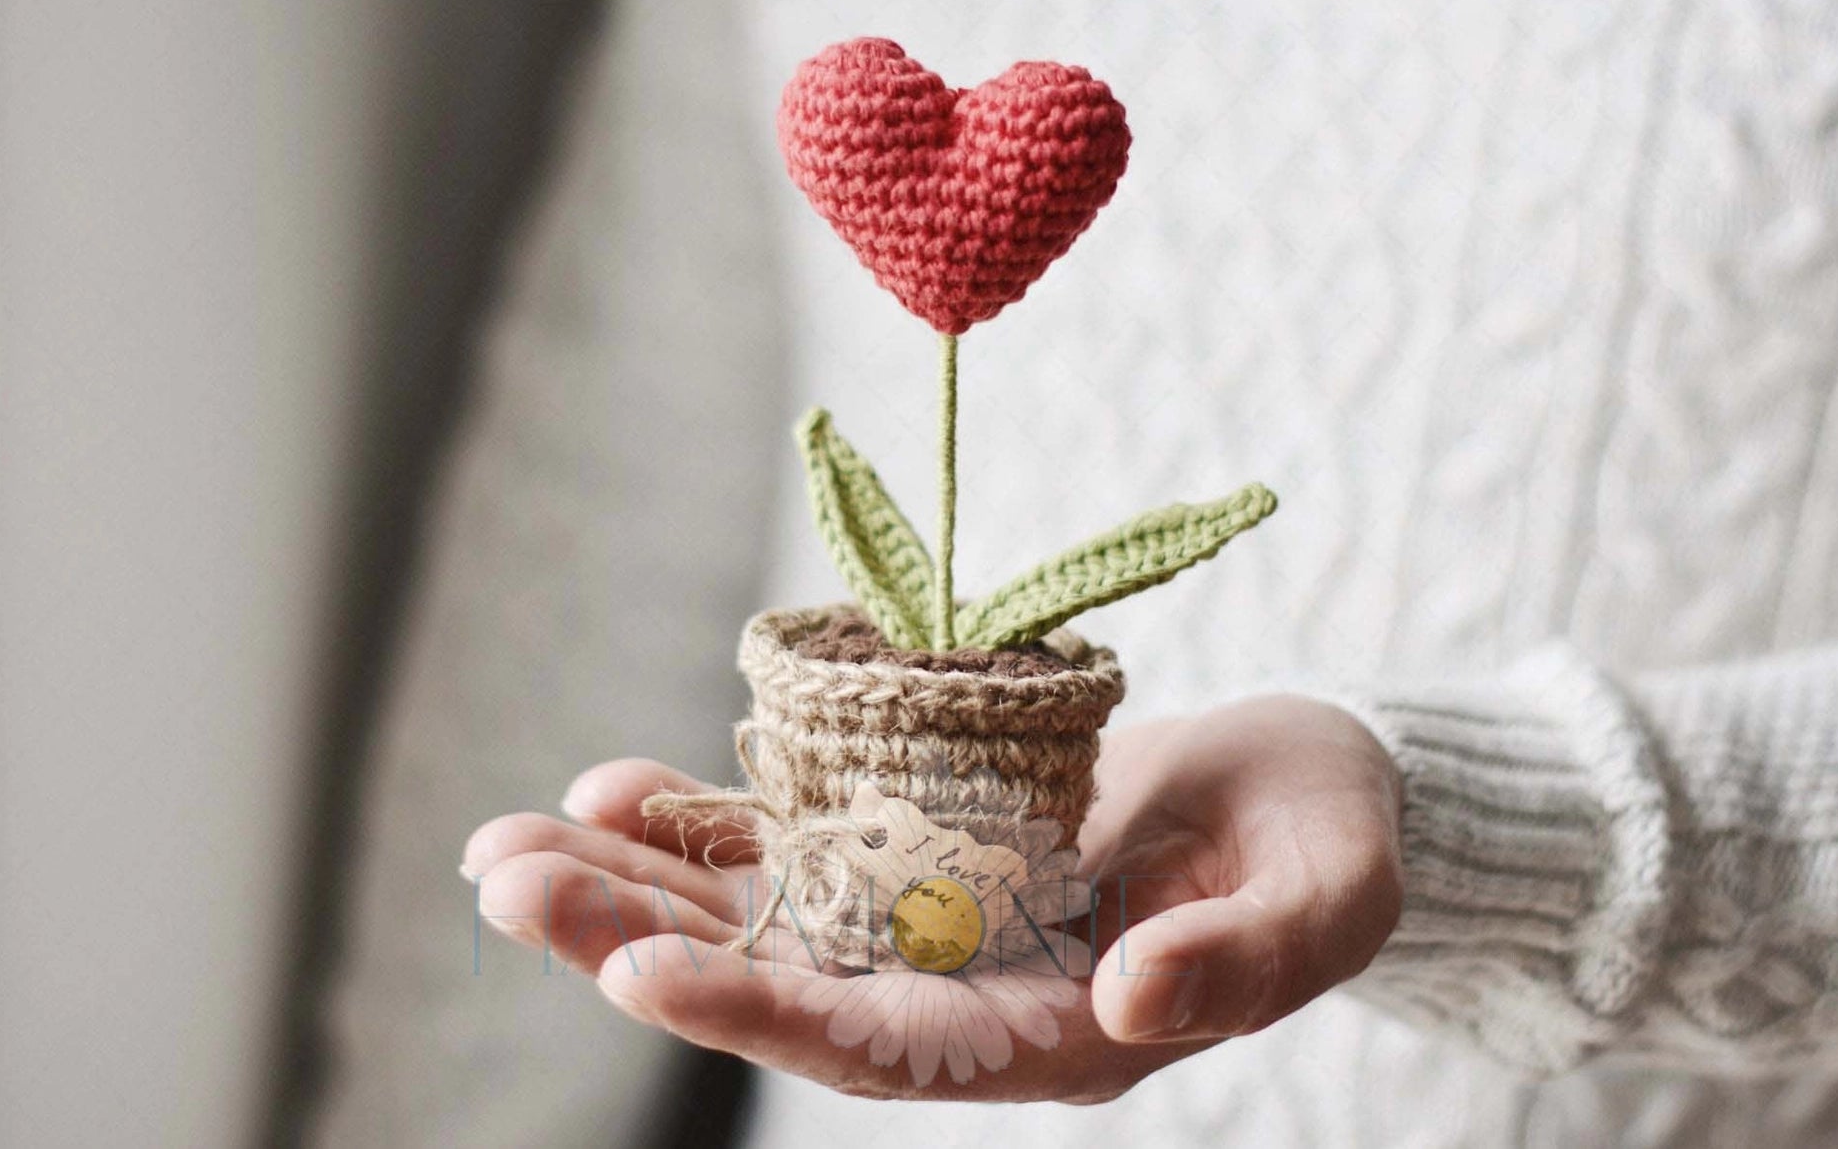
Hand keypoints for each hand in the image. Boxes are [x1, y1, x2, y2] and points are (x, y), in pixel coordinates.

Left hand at [462, 694, 1402, 1102]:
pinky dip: (700, 818)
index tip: (645, 972)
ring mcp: (929, 918)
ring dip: (631, 883)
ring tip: (505, 846)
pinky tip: (611, 788)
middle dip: (638, 940)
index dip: (764, 1015)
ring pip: (758, 915)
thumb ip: (1241, 961)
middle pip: (780, 985)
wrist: (1309, 787)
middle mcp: (964, 992)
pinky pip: (790, 842)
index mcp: (1053, 1035)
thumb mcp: (1325, 896)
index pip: (886, 1051)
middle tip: (506, 886)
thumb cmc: (1332, 842)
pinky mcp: (916, 844)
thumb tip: (1126, 1000)